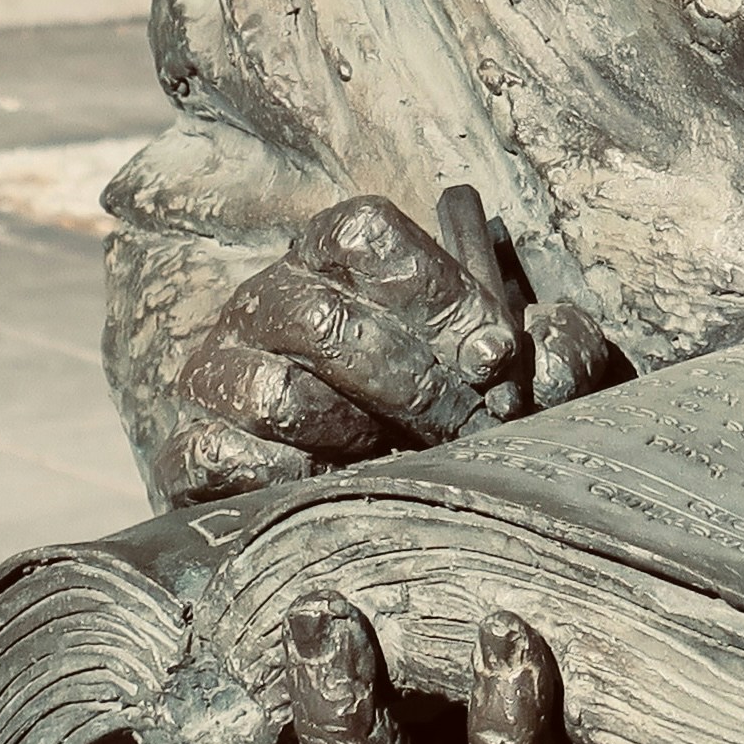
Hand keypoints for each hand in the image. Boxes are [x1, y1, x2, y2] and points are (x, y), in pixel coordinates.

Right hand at [144, 186, 627, 500]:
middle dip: (411, 382)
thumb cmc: (443, 417)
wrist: (351, 510)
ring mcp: (218, 374)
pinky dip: (290, 485)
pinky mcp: (190, 448)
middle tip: (465, 427)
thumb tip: (535, 347)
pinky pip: (224, 461)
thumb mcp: (514, 375)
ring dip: (355, 439)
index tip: (494, 351)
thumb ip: (553, 350)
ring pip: (278, 396)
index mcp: (335, 257)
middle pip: (322, 317)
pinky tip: (330, 492)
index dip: (437, 291)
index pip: (368, 233)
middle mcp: (265, 301)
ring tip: (394, 461)